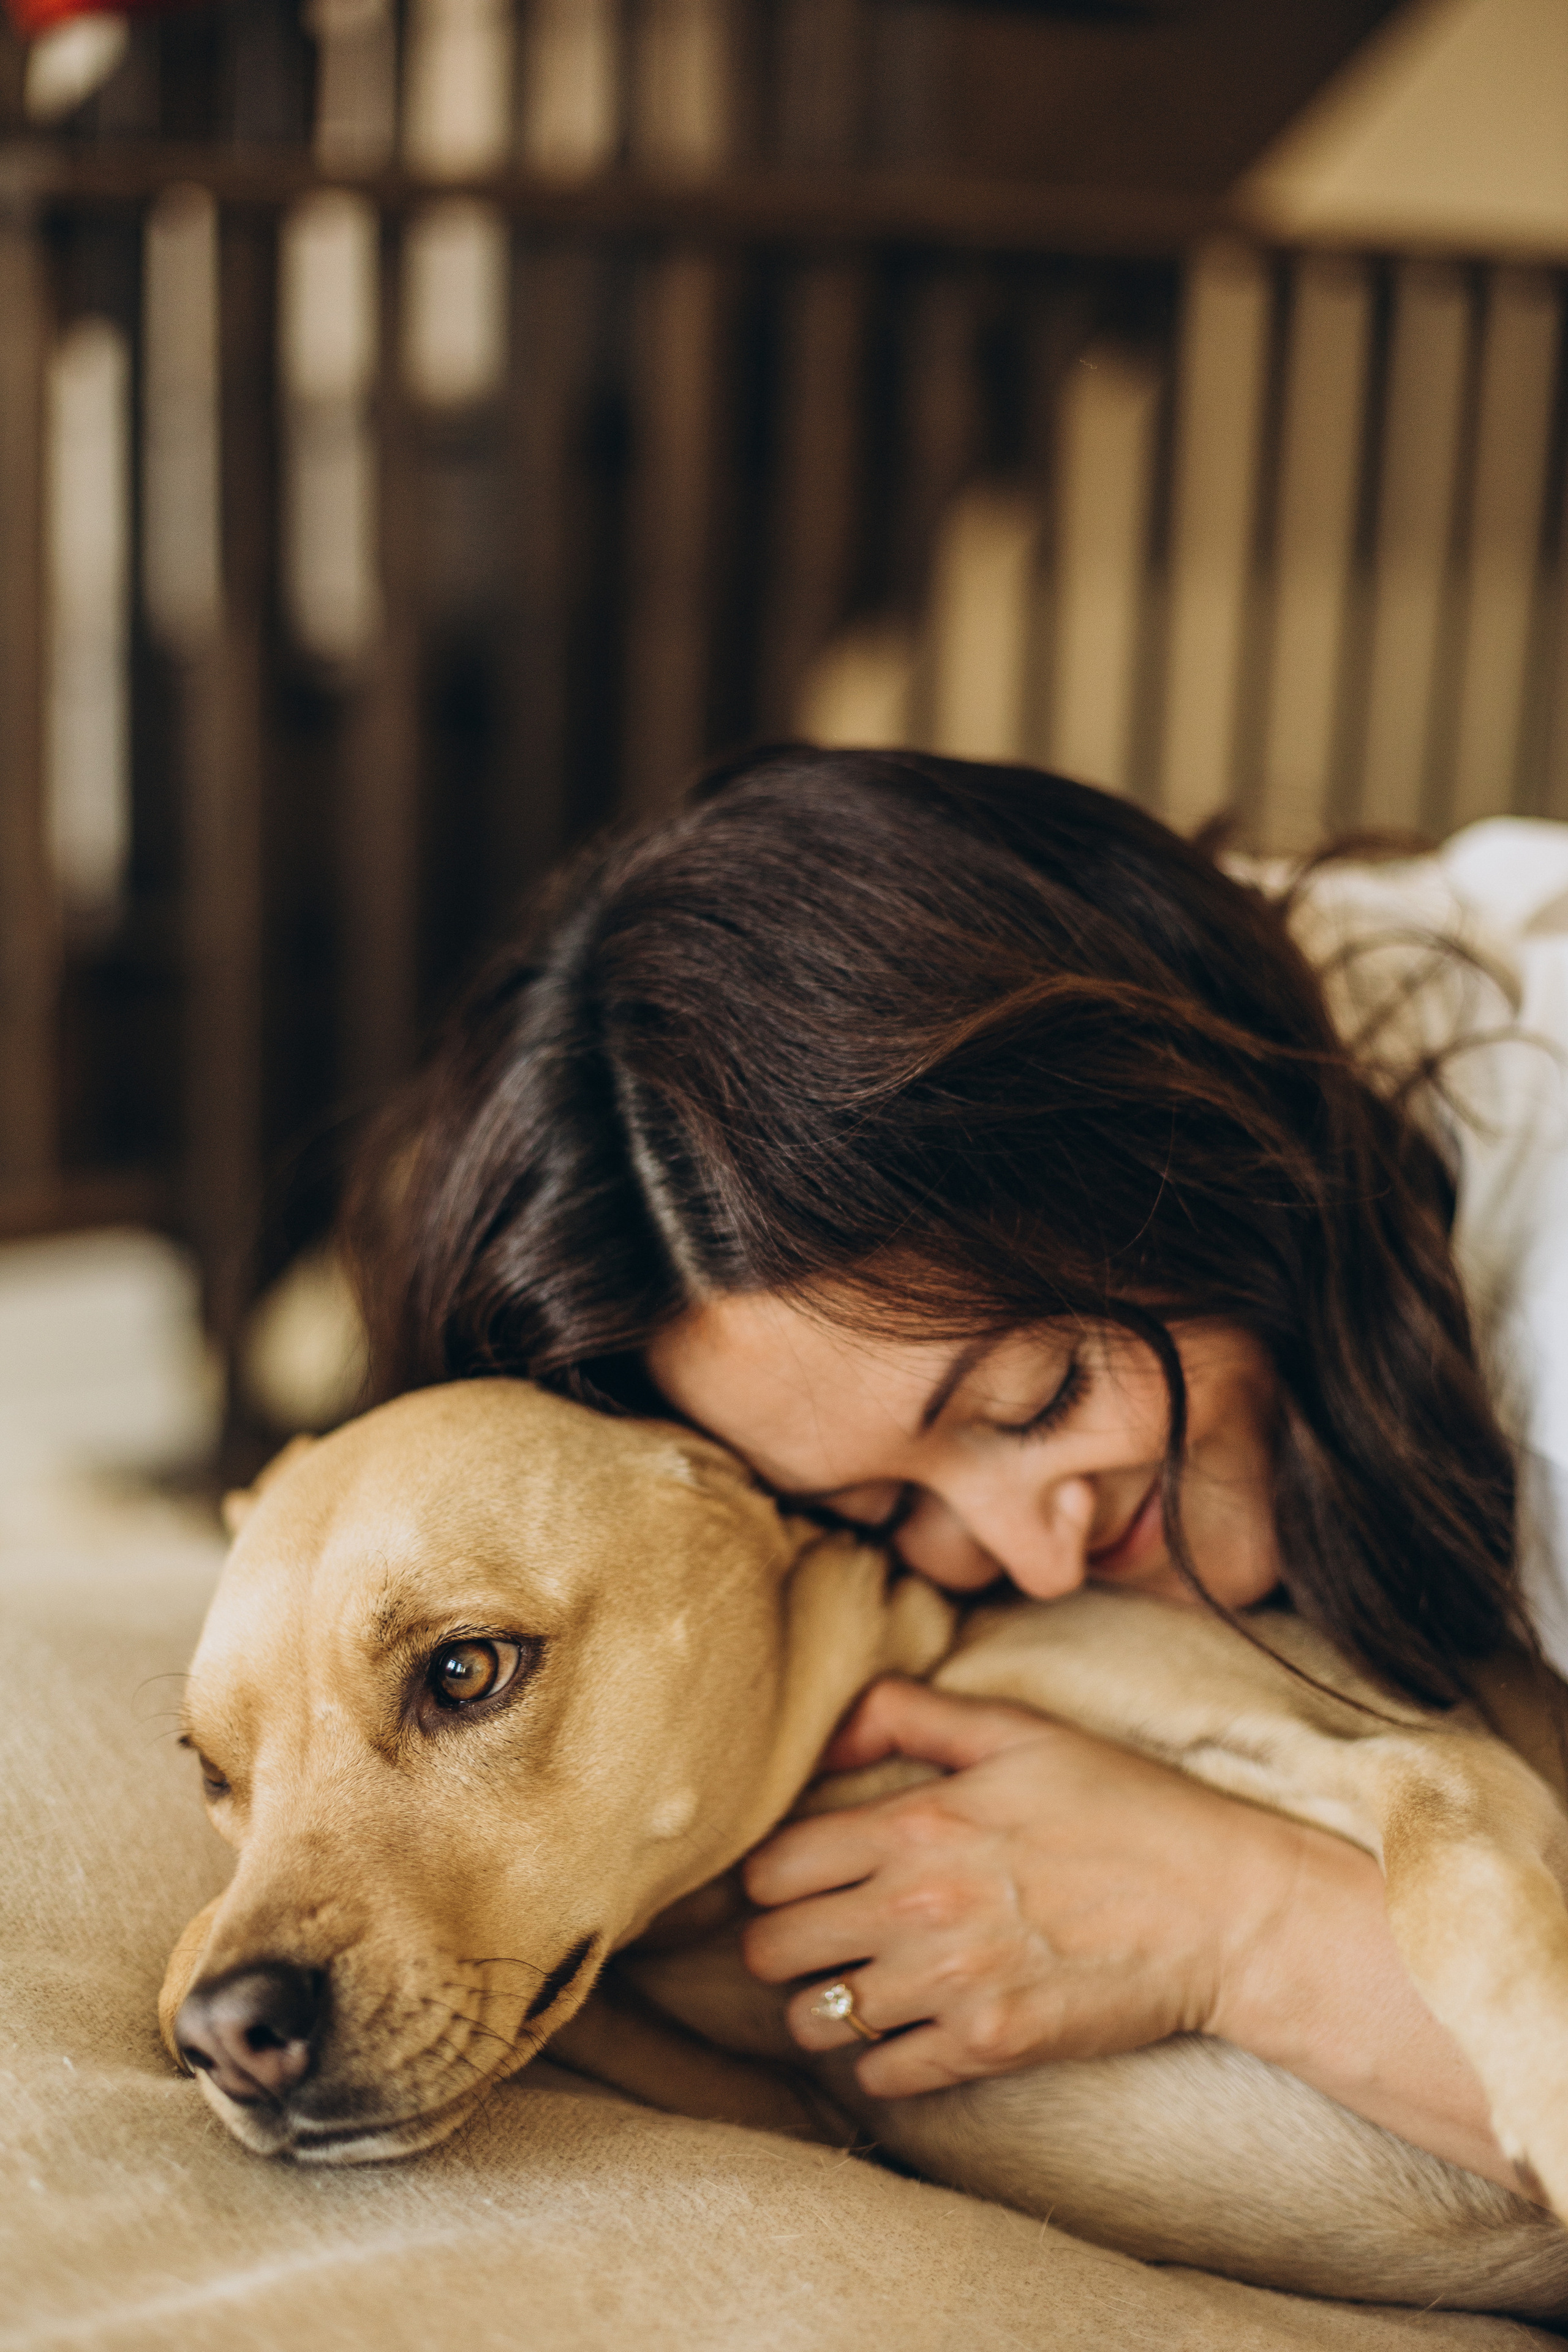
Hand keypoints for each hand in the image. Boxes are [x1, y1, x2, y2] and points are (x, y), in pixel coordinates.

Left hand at [741, 1676, 1309, 2099]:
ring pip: (816, 2020)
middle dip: (779, 1942)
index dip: (767, 1877)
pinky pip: (882, 2077)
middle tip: (815, 1936)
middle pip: (771, 1950)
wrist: (1223, 1905)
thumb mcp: (1019, 1730)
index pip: (770, 1869)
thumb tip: (826, 1735)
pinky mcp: (990, 2046)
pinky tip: (909, 2031)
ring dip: (824, 2005)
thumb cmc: (1123, 1807)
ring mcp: (952, 1985)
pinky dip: (880, 2061)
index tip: (793, 1880)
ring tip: (857, 1986)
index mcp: (916, 1824)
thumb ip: (908, 1714)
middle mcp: (918, 1909)